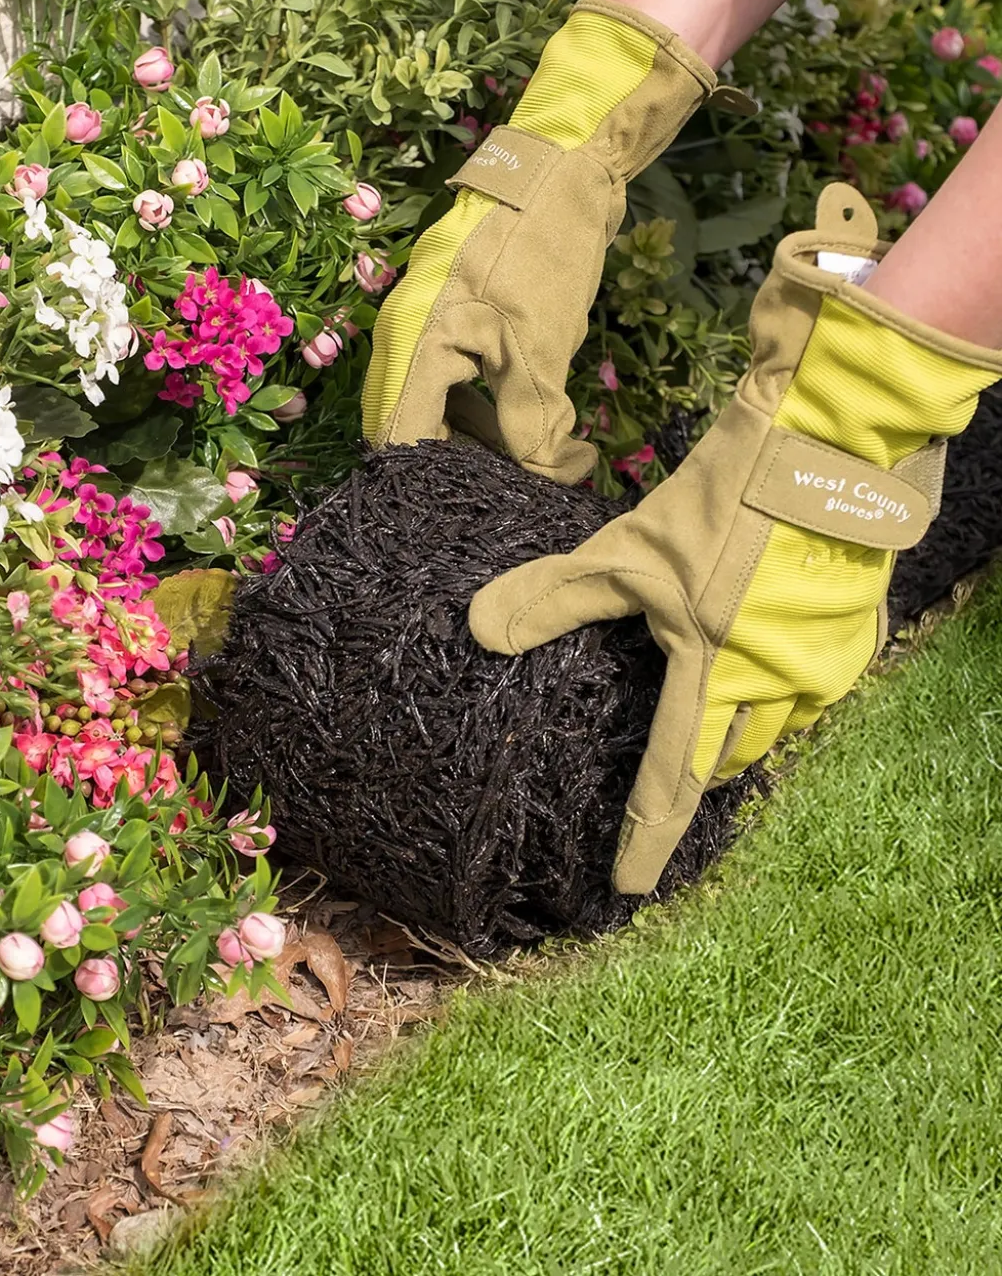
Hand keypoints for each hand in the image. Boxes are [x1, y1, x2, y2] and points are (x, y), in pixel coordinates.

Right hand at [361, 0, 731, 481]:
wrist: (560, 168)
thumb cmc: (541, 254)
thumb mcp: (539, 349)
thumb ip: (532, 424)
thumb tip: (549, 480)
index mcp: (411, 350)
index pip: (401, 443)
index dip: (436, 484)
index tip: (479, 514)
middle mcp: (404, 344)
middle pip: (414, 431)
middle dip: (461, 467)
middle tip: (516, 494)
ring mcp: (427, 331)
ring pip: (439, 410)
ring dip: (481, 440)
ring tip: (536, 464)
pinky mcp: (456, 322)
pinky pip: (457, 383)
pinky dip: (488, 409)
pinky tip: (532, 427)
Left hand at [469, 185, 1001, 893]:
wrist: (837, 450)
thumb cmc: (727, 503)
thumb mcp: (626, 550)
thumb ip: (554, 597)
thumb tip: (477, 629)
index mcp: (716, 678)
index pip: (671, 781)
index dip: (646, 837)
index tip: (626, 886)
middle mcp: (779, 688)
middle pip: (725, 757)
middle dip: (692, 776)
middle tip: (660, 782)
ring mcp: (827, 664)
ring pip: (774, 726)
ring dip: (736, 733)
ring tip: (704, 726)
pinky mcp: (858, 631)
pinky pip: (809, 688)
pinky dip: (775, 692)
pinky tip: (757, 666)